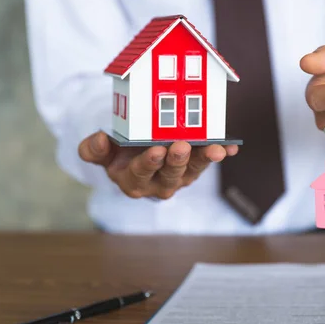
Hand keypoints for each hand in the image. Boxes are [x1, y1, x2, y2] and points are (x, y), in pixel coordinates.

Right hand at [78, 131, 237, 198]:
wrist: (134, 155)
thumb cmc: (117, 153)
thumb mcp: (101, 153)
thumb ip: (94, 150)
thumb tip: (99, 140)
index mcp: (133, 181)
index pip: (140, 173)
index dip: (148, 163)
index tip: (155, 150)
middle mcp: (158, 184)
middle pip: (170, 174)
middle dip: (177, 161)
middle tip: (181, 146)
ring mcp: (179, 177)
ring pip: (192, 170)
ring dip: (204, 159)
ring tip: (215, 149)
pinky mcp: (194, 169)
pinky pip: (207, 162)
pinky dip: (220, 154)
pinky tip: (231, 147)